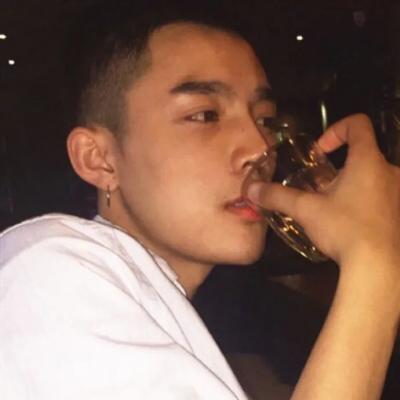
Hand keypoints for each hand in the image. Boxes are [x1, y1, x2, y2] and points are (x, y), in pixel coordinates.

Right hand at [248, 114, 399, 266]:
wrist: (379, 267)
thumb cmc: (345, 229)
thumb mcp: (306, 210)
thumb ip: (278, 196)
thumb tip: (252, 190)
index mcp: (368, 161)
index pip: (358, 124)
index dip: (336, 130)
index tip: (320, 152)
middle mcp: (390, 172)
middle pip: (364, 153)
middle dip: (339, 168)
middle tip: (322, 187)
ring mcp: (399, 194)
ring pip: (374, 177)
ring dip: (352, 185)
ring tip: (334, 207)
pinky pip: (383, 197)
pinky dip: (366, 202)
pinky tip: (351, 224)